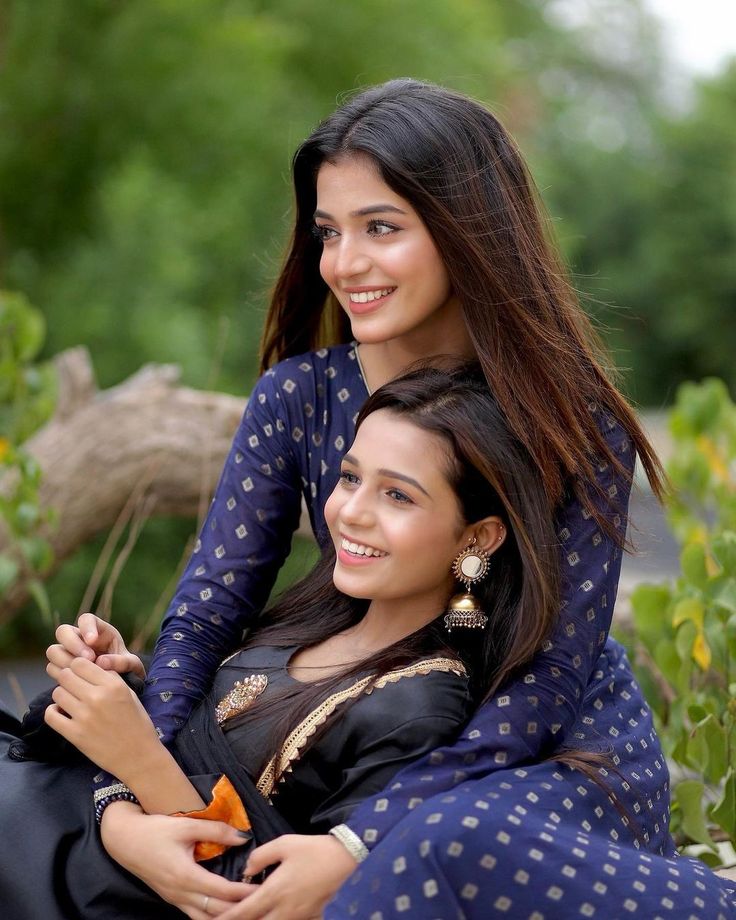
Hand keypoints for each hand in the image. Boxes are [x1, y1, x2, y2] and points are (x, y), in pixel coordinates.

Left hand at [44, 656, 158, 778]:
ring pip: (57, 693)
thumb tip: (90, 667)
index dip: (78, 666)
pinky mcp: (75, 734)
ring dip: (62, 695)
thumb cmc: (138, 723)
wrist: (138, 756)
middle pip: (65, 675)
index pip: (80, 663)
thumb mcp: (129, 694)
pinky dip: (53, 712)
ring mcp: (84, 716)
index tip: (82, 674)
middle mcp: (97, 697)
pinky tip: (62, 713)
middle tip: (75, 687)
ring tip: (71, 702)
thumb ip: (110, 679)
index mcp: (113, 685)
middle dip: (68, 678)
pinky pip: (51, 715)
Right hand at [46, 612, 145, 677]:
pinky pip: (52, 667)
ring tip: (82, 672)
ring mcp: (67, 652)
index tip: (93, 640)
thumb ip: (123, 662)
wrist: (117, 684)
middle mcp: (79, 638)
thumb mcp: (132, 665)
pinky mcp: (61, 667)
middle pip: (63, 631)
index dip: (87, 627)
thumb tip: (102, 662)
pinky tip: (75, 681)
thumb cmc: (126, 669)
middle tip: (89, 658)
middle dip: (73, 645)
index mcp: (99, 630)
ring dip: (65, 660)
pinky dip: (61, 673)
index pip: (86, 619)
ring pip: (53, 650)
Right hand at [101, 802, 253, 919]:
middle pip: (216, 912)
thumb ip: (216, 831)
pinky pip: (194, 916)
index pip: (222, 891)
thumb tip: (243, 837)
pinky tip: (224, 909)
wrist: (124, 840)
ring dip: (225, 916)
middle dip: (239, 909)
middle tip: (261, 902)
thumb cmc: (155, 831)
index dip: (244, 892)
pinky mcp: (172, 899)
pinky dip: (212, 916)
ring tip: (246, 909)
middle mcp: (180, 894)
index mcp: (186, 876)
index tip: (263, 887)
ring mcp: (174, 900)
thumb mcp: (186, 824)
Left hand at [218, 834, 356, 919]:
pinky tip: (270, 914)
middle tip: (225, 919)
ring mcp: (296, 916)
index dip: (227, 919)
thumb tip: (246, 870)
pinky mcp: (307, 917)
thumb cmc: (312, 849)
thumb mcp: (284, 844)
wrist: (344, 859)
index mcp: (274, 891)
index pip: (244, 912)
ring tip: (248, 915)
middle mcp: (283, 909)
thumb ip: (260, 856)